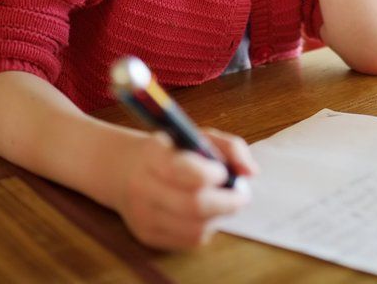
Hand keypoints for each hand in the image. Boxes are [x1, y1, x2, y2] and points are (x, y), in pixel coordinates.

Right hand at [114, 127, 257, 249]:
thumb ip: (230, 147)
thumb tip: (251, 172)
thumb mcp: (197, 136)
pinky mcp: (147, 236)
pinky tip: (205, 214)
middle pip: (193, 205)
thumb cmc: (171, 151)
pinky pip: (189, 240)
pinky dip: (206, 227)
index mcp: (152, 155)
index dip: (213, 174)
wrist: (125, 170)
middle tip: (241, 195)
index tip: (223, 172)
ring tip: (221, 202)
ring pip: (195, 228)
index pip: (185, 171)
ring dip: (218, 216)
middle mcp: (142, 187)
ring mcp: (142, 215)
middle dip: (227, 202)